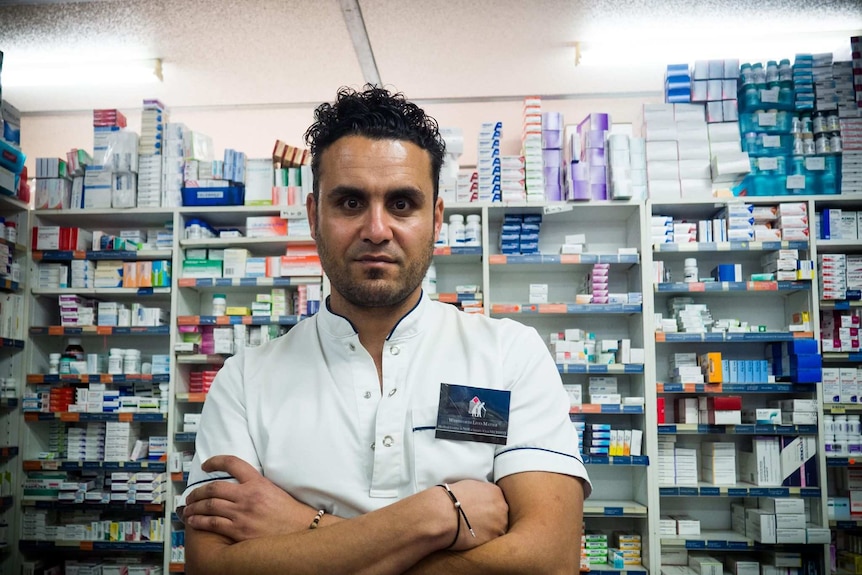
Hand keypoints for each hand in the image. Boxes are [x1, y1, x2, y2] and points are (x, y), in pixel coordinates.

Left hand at [182, 455, 315, 540]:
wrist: (300, 529)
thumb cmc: (288, 511)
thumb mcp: (272, 488)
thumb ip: (254, 483)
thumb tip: (236, 483)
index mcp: (257, 482)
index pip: (232, 463)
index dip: (215, 461)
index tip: (206, 465)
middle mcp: (248, 496)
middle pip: (213, 488)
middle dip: (197, 491)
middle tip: (191, 495)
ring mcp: (242, 514)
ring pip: (209, 506)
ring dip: (194, 506)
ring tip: (188, 508)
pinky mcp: (239, 530)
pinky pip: (212, 523)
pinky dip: (199, 521)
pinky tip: (193, 521)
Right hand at [441, 480, 507, 550]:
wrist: (442, 514)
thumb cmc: (450, 498)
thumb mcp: (470, 485)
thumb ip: (482, 492)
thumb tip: (482, 498)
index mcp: (496, 492)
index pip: (498, 501)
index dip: (489, 507)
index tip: (480, 511)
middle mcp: (502, 507)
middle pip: (501, 515)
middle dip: (491, 519)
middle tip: (477, 521)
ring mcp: (499, 524)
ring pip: (498, 529)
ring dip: (489, 531)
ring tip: (473, 530)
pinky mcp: (493, 539)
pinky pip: (491, 541)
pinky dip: (483, 540)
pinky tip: (472, 537)